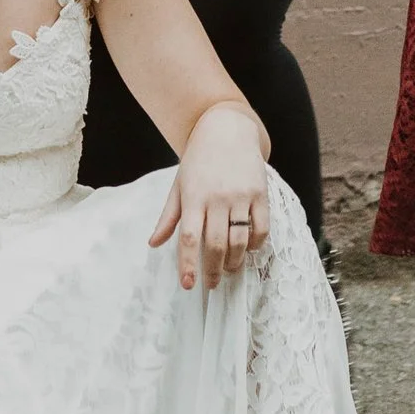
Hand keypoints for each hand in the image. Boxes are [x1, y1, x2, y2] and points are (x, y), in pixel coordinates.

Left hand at [152, 100, 269, 290]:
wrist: (225, 129)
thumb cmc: (198, 161)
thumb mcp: (179, 186)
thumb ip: (169, 217)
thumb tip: (154, 244)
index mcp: (193, 197)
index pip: (188, 237)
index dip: (188, 264)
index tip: (189, 284)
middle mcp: (217, 198)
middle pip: (215, 244)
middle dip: (213, 270)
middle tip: (211, 283)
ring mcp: (241, 195)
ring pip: (239, 240)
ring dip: (234, 261)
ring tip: (229, 270)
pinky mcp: (261, 193)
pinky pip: (261, 228)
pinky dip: (255, 244)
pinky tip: (248, 249)